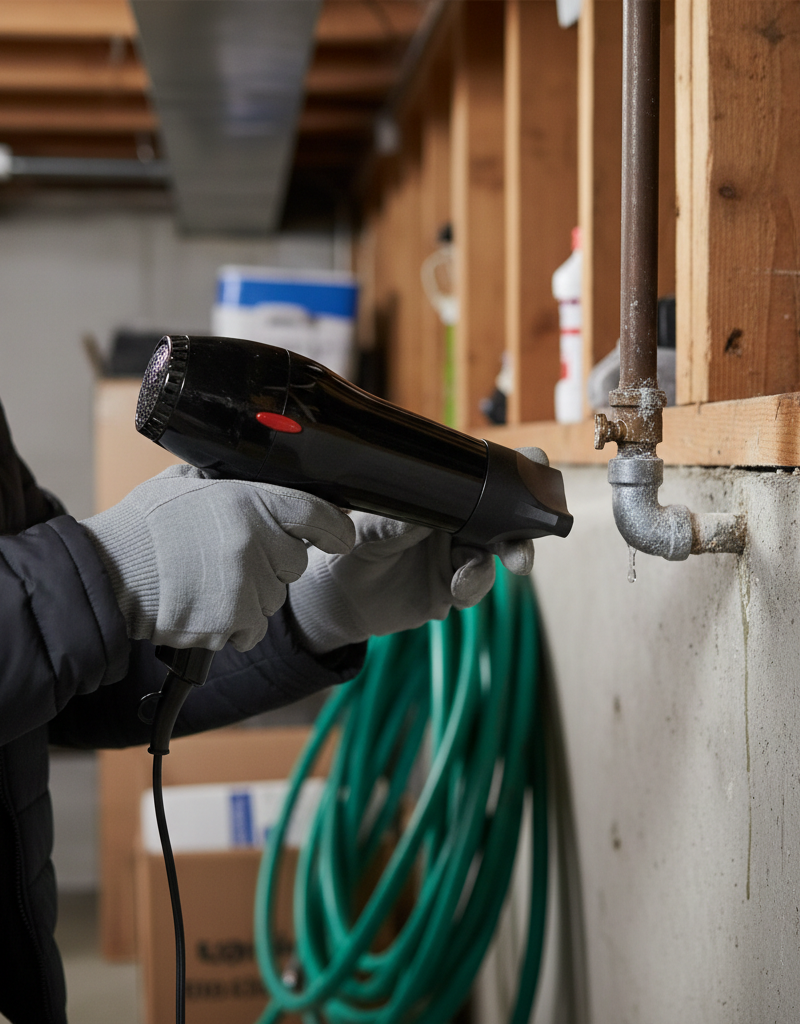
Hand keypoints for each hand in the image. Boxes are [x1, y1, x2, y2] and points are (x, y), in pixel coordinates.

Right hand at [80, 465, 354, 651]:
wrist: (109, 572)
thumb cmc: (146, 525)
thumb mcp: (189, 482)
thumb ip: (229, 482)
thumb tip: (254, 478)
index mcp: (252, 502)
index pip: (319, 514)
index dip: (335, 528)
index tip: (340, 537)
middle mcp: (257, 544)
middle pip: (295, 562)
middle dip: (274, 562)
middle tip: (235, 557)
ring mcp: (247, 586)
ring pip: (274, 598)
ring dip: (253, 594)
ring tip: (209, 581)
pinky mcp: (231, 622)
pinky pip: (253, 628)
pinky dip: (236, 624)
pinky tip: (207, 606)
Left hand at [287, 456, 546, 654]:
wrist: (337, 600)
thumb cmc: (348, 549)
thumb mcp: (365, 530)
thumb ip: (392, 523)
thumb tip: (418, 517)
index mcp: (440, 492)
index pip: (483, 474)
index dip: (516, 470)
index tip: (536, 470)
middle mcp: (456, 518)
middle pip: (507, 514)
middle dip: (526, 525)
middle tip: (524, 545)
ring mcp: (457, 553)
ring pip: (496, 552)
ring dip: (499, 560)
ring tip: (478, 575)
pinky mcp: (452, 586)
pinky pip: (475, 583)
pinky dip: (472, 586)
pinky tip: (456, 590)